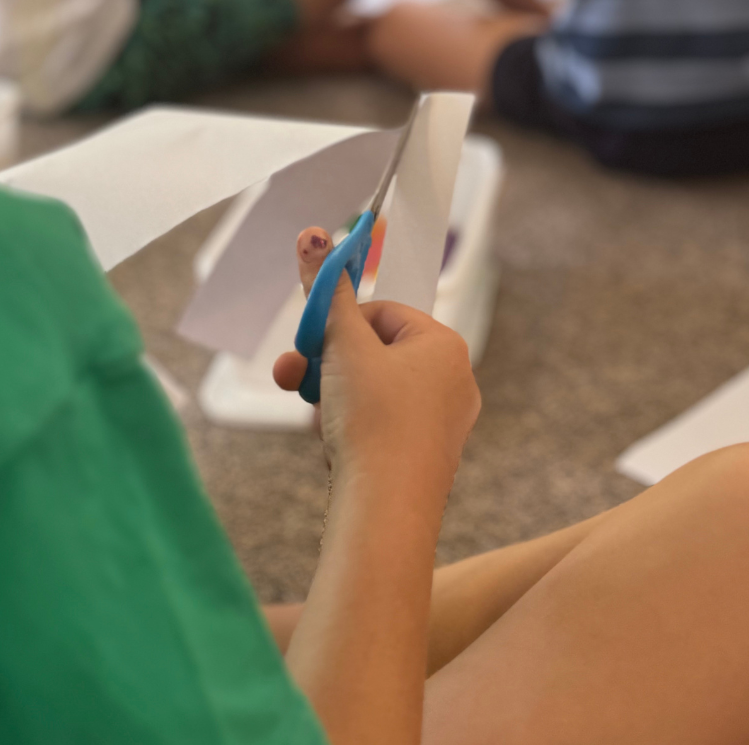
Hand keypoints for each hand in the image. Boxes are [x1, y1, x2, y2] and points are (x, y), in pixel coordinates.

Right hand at [274, 228, 480, 505]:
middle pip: (374, 353)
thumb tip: (314, 236)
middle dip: (327, 365)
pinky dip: (351, 430)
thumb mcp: (342, 345)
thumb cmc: (373, 422)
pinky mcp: (426, 459)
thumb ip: (325, 292)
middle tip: (294, 377)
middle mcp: (454, 380)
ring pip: (373, 392)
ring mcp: (444, 423)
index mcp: (445, 345)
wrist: (385, 513)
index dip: (338, 326)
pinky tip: (335, 450)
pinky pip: (381, 428)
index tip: (309, 343)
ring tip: (316, 421)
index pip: (381, 313)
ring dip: (333, 398)